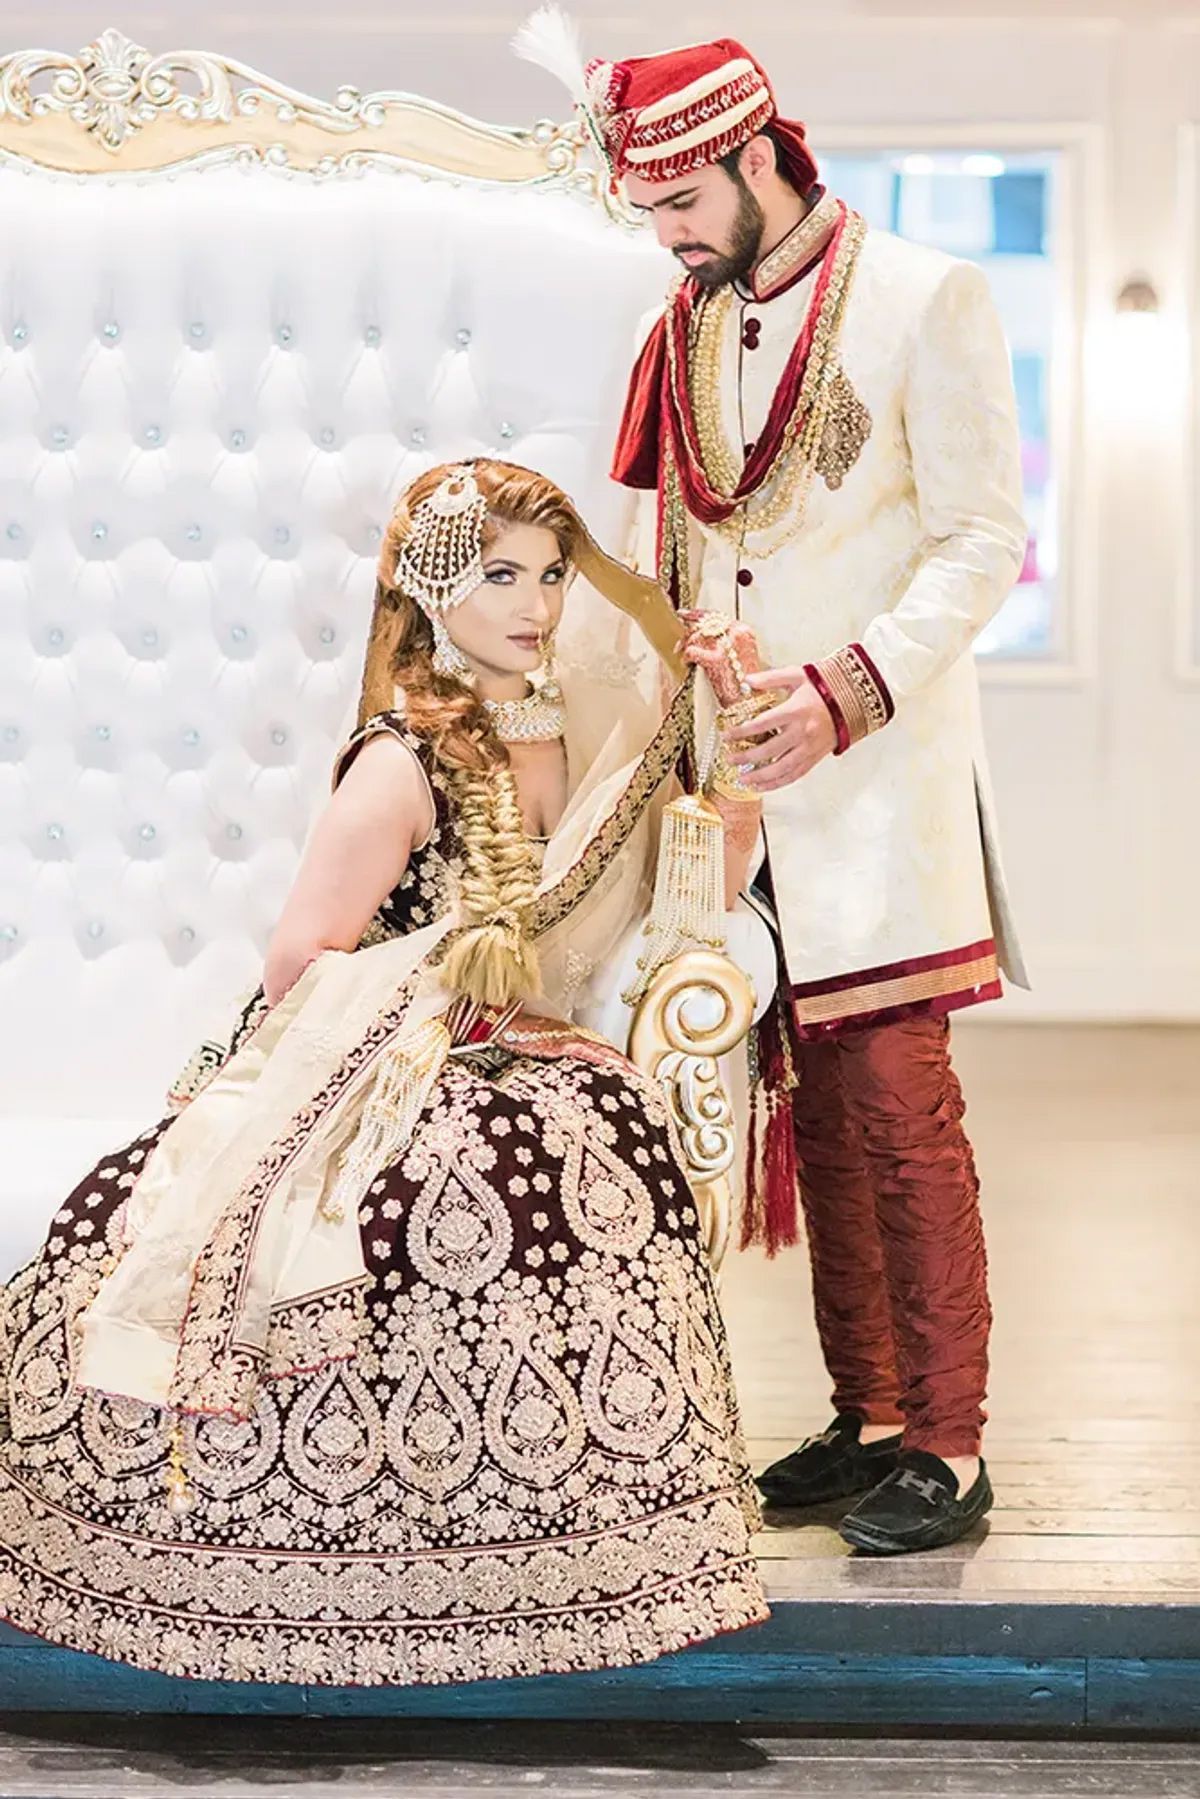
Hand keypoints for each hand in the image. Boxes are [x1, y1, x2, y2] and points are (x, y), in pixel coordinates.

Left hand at [721, 666, 836, 791]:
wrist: (855, 700)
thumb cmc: (827, 686)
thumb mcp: (798, 675)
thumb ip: (771, 678)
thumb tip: (748, 680)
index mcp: (795, 711)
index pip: (761, 724)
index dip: (741, 732)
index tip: (727, 736)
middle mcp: (802, 732)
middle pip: (768, 750)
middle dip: (745, 756)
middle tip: (729, 758)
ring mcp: (809, 748)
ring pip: (781, 768)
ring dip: (759, 776)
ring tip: (742, 779)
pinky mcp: (815, 757)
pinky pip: (794, 775)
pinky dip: (778, 783)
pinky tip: (764, 786)